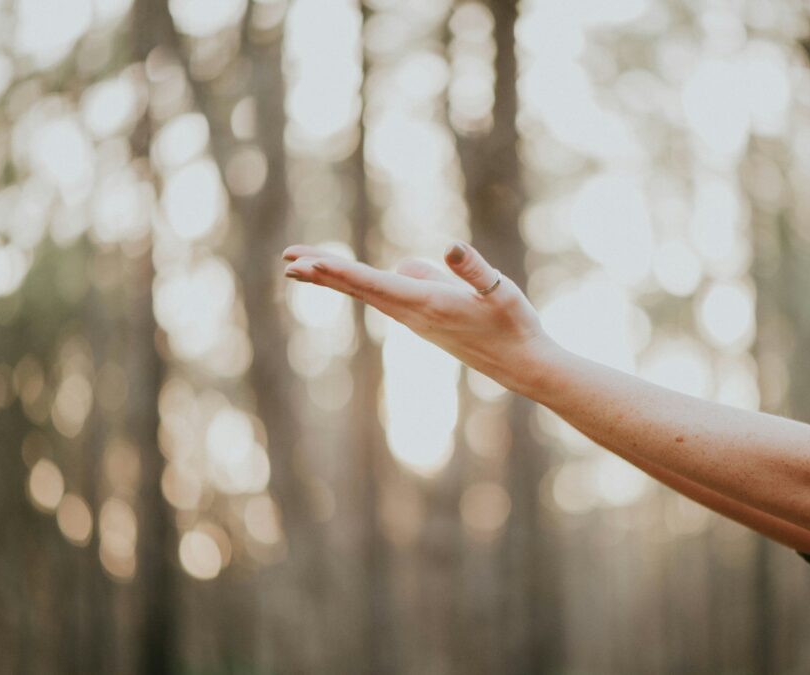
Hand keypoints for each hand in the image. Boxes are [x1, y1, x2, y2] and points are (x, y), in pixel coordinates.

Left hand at [281, 241, 559, 392]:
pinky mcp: (424, 320)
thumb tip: (449, 248)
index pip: (374, 283)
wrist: (523, 365)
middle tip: (287, 261)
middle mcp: (414, 314)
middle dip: (322, 273)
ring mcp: (416, 320)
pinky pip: (383, 296)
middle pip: (359, 288)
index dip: (338, 271)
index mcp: (428, 303)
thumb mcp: (501, 291)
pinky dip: (358, 284)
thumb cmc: (515, 325)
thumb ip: (474, 270)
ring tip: (302, 266)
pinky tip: (354, 277)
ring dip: (335, 278)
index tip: (306, 263)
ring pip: (368, 292)